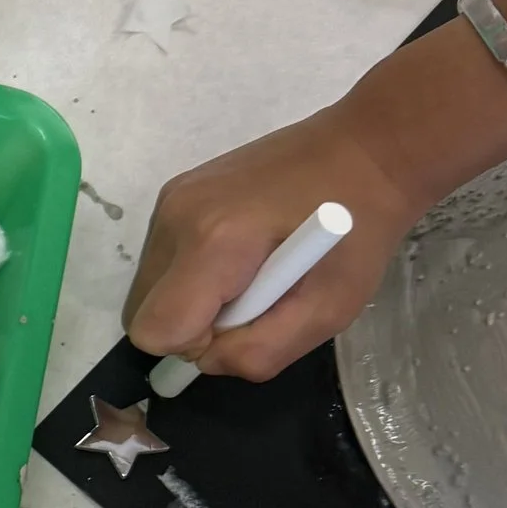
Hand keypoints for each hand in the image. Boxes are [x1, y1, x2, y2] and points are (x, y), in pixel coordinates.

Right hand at [124, 101, 424, 382]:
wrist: (365, 148)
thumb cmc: (359, 231)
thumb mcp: (328, 311)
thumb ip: (260, 353)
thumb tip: (210, 359)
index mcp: (215, 243)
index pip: (154, 330)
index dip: (195, 345)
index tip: (244, 323)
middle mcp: (175, 217)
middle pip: (141, 313)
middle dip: (190, 325)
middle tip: (252, 301)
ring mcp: (169, 200)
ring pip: (149, 288)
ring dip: (192, 299)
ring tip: (251, 271)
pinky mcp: (173, 192)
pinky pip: (160, 259)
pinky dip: (192, 272)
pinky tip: (240, 250)